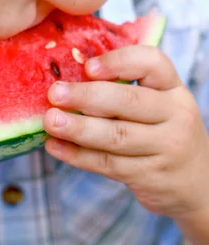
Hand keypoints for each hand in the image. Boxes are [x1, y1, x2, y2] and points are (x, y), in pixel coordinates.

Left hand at [43, 45, 208, 219]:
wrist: (197, 182)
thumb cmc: (162, 130)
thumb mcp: (159, 103)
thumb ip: (125, 88)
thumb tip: (67, 76)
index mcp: (173, 88)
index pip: (152, 63)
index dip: (118, 61)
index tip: (88, 67)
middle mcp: (176, 115)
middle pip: (129, 101)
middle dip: (86, 96)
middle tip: (54, 94)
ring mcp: (166, 148)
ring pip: (116, 136)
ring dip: (78, 128)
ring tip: (50, 121)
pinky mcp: (151, 176)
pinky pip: (109, 164)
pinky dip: (79, 156)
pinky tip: (56, 147)